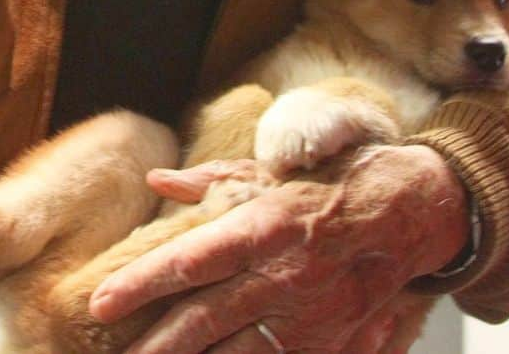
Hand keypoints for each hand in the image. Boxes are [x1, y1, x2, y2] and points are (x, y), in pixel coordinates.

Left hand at [88, 145, 468, 353]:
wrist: (407, 213)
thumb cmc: (328, 186)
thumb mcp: (268, 173)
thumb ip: (210, 180)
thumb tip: (159, 181)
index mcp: (263, 226)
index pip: (190, 260)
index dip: (142, 284)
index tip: (101, 302)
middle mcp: (282, 277)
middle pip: (204, 320)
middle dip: (155, 344)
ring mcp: (307, 319)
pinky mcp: (329, 346)